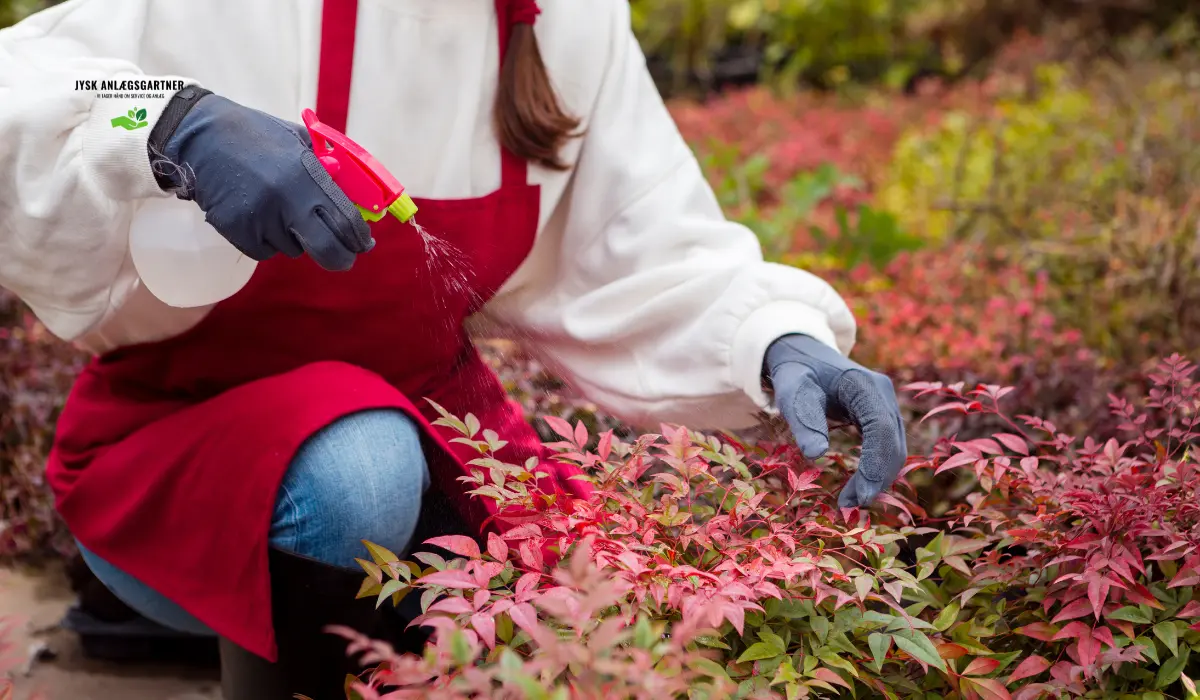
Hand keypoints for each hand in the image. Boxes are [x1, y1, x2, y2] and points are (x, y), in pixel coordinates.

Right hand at [148, 88, 372, 270]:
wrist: (201, 137)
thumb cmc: (256, 135)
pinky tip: (255, 214)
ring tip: (275, 208)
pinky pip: (265, 251)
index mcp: (306, 174)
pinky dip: (266, 240)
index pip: (346, 220)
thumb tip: (355, 199)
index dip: (360, 238)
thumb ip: (327, 169)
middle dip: (340, 257)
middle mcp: (286, 200)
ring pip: (293, 249)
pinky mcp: (237, 231)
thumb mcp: (298, 141)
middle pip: (327, 249)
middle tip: (342, 257)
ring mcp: (260, 218)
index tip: (364, 243)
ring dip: (293, 237)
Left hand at [763, 333, 907, 507]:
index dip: (875, 465)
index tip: (860, 496)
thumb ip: (804, 420)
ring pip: (893, 447)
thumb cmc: (796, 372)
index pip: (880, 428)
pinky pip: (886, 445)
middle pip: (892, 442)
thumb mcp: (793, 392)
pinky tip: (859, 487)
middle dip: (877, 478)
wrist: (802, 353)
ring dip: (878, 477)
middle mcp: (882, 392)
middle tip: (851, 507)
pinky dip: (876, 468)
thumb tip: (816, 455)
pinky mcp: (879, 414)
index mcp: (864, 384)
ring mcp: (884, 403)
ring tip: (850, 502)